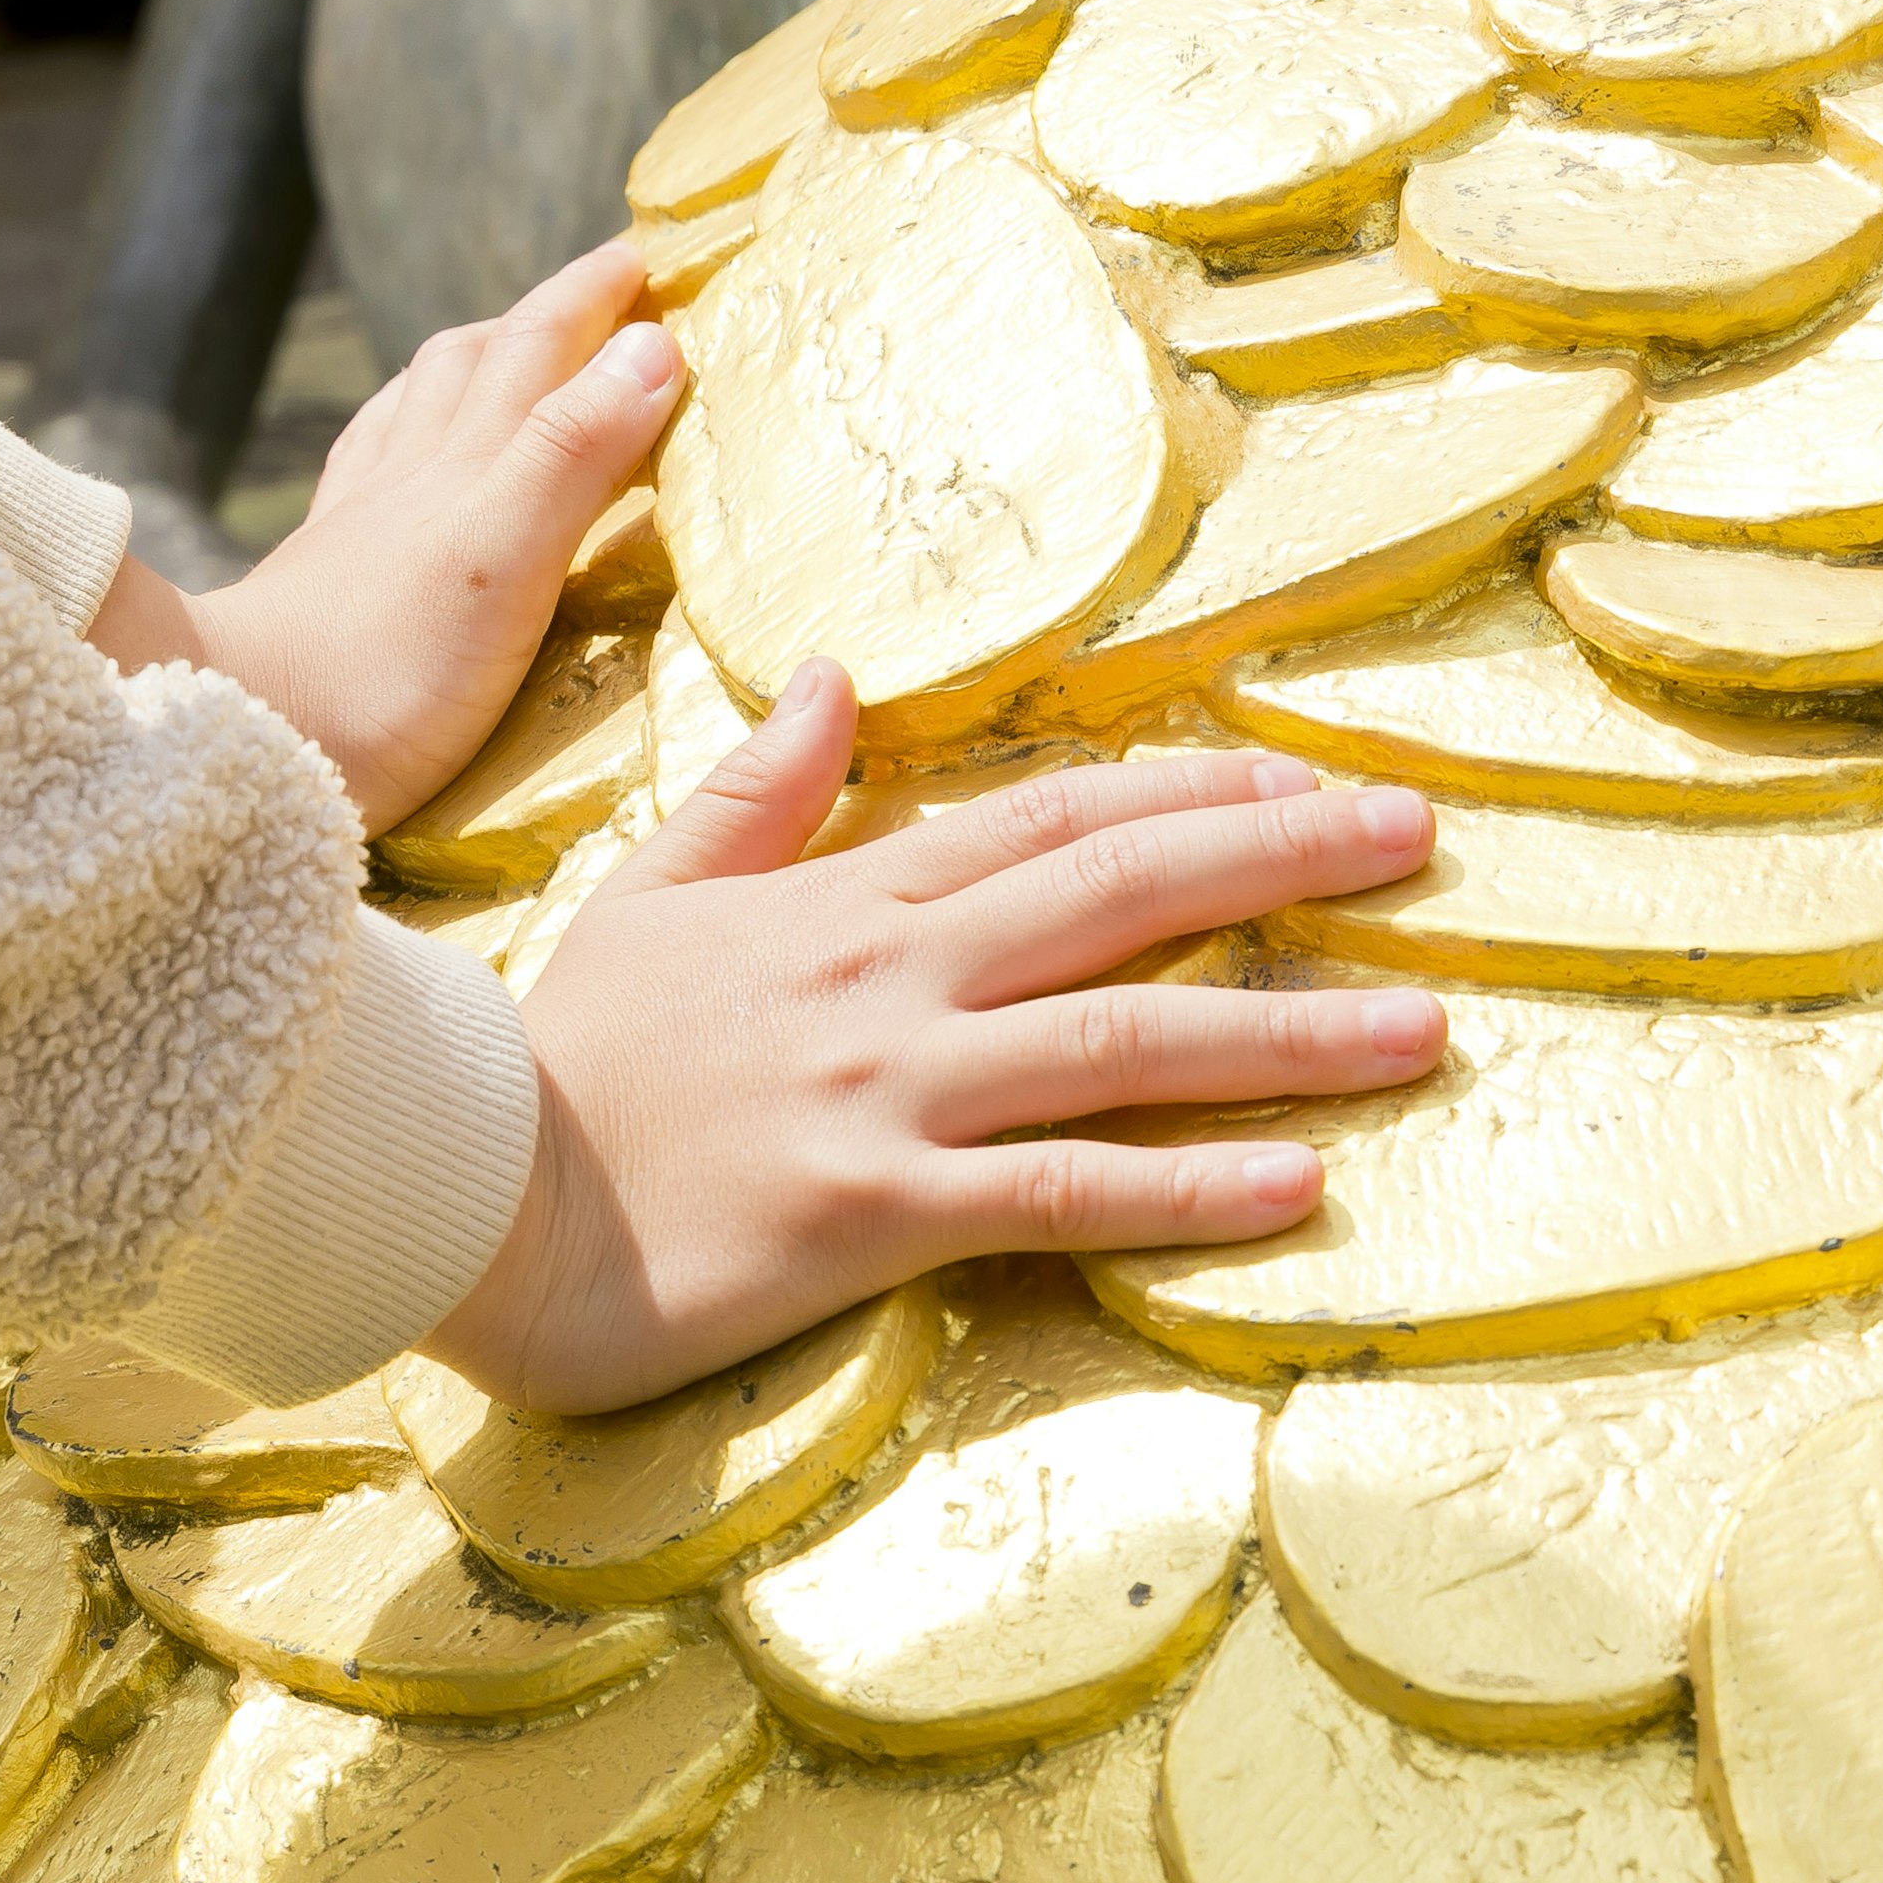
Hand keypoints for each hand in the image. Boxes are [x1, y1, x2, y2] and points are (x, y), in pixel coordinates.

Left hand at [85, 239, 675, 830]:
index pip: (539, 345)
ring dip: (480, 358)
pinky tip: (408, 442)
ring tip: (517, 347)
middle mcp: (411, 472)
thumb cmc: (383, 668)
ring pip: (424, 402)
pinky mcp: (328, 571)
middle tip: (607, 284)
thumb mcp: (505, 558)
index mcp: (465, 463)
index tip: (651, 251)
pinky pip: (373, 462)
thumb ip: (574, 451)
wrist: (238, 731)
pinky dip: (409, 425)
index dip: (596, 295)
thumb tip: (653, 343)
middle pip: (482, 359)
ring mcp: (363, 519)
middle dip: (551, 313)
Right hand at [422, 662, 1450, 1412]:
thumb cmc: (555, 1059)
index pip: (1051, 818)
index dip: (1192, 795)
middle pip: (1121, 892)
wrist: (458, 1190)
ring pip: (1126, 1039)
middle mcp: (891, 975)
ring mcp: (890, 1087)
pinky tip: (1297, 1186)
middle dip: (1285, 859)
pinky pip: (1061, 1193)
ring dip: (1288, 1030)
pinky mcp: (875, 1206)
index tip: (1306, 780)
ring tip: (1424, 1025)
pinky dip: (1185, 1187)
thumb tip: (826, 675)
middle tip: (1422, 837)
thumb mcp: (649, 889)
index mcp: (843, 898)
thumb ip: (756, 791)